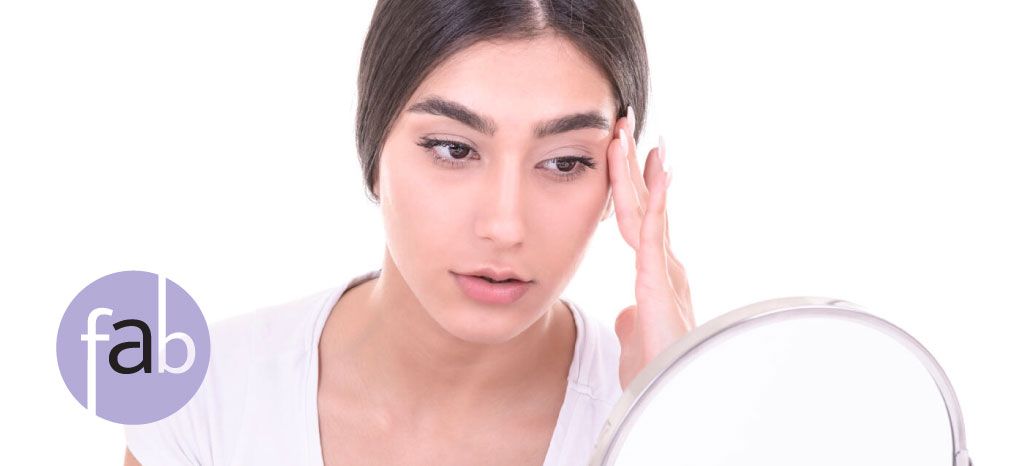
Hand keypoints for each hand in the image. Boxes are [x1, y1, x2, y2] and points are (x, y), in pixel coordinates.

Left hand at [606, 106, 695, 390]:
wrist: (671, 394)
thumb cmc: (656, 369)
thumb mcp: (636, 337)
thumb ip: (631, 319)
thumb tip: (625, 313)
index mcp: (654, 271)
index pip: (636, 218)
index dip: (627, 185)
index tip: (619, 151)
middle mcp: (663, 264)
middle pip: (642, 204)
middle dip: (631, 164)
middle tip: (622, 124)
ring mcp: (665, 270)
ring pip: (648, 210)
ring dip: (638, 171)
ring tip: (631, 134)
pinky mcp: (661, 282)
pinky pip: (654, 235)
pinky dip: (656, 202)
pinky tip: (656, 173)